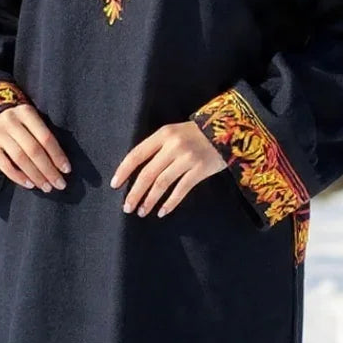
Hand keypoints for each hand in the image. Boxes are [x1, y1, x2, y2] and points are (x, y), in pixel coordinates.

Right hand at [0, 104, 70, 191]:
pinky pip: (5, 166)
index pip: (45, 137)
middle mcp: (10, 120)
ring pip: (21, 159)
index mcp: (26, 112)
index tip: (67, 170)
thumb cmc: (20, 126)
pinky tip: (30, 185)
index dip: (57, 155)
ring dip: (36, 176)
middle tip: (59, 184)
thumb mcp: (31, 122)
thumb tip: (62, 165)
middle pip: (33, 149)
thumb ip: (43, 136)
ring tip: (46, 187)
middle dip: (48, 169)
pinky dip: (19, 177)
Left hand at [110, 122, 225, 217]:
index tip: (115, 185)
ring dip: (150, 200)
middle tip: (127, 207)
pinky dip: (170, 203)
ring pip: (162, 183)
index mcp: (163, 134)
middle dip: (135, 193)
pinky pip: (181, 190)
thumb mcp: (173, 133)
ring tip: (141, 212)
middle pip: (148, 173)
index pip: (137, 154)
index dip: (124, 171)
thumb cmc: (195, 134)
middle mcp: (173, 146)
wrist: (227, 130)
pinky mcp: (200, 170)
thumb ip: (157, 148)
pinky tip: (162, 212)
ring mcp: (187, 158)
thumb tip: (136, 172)